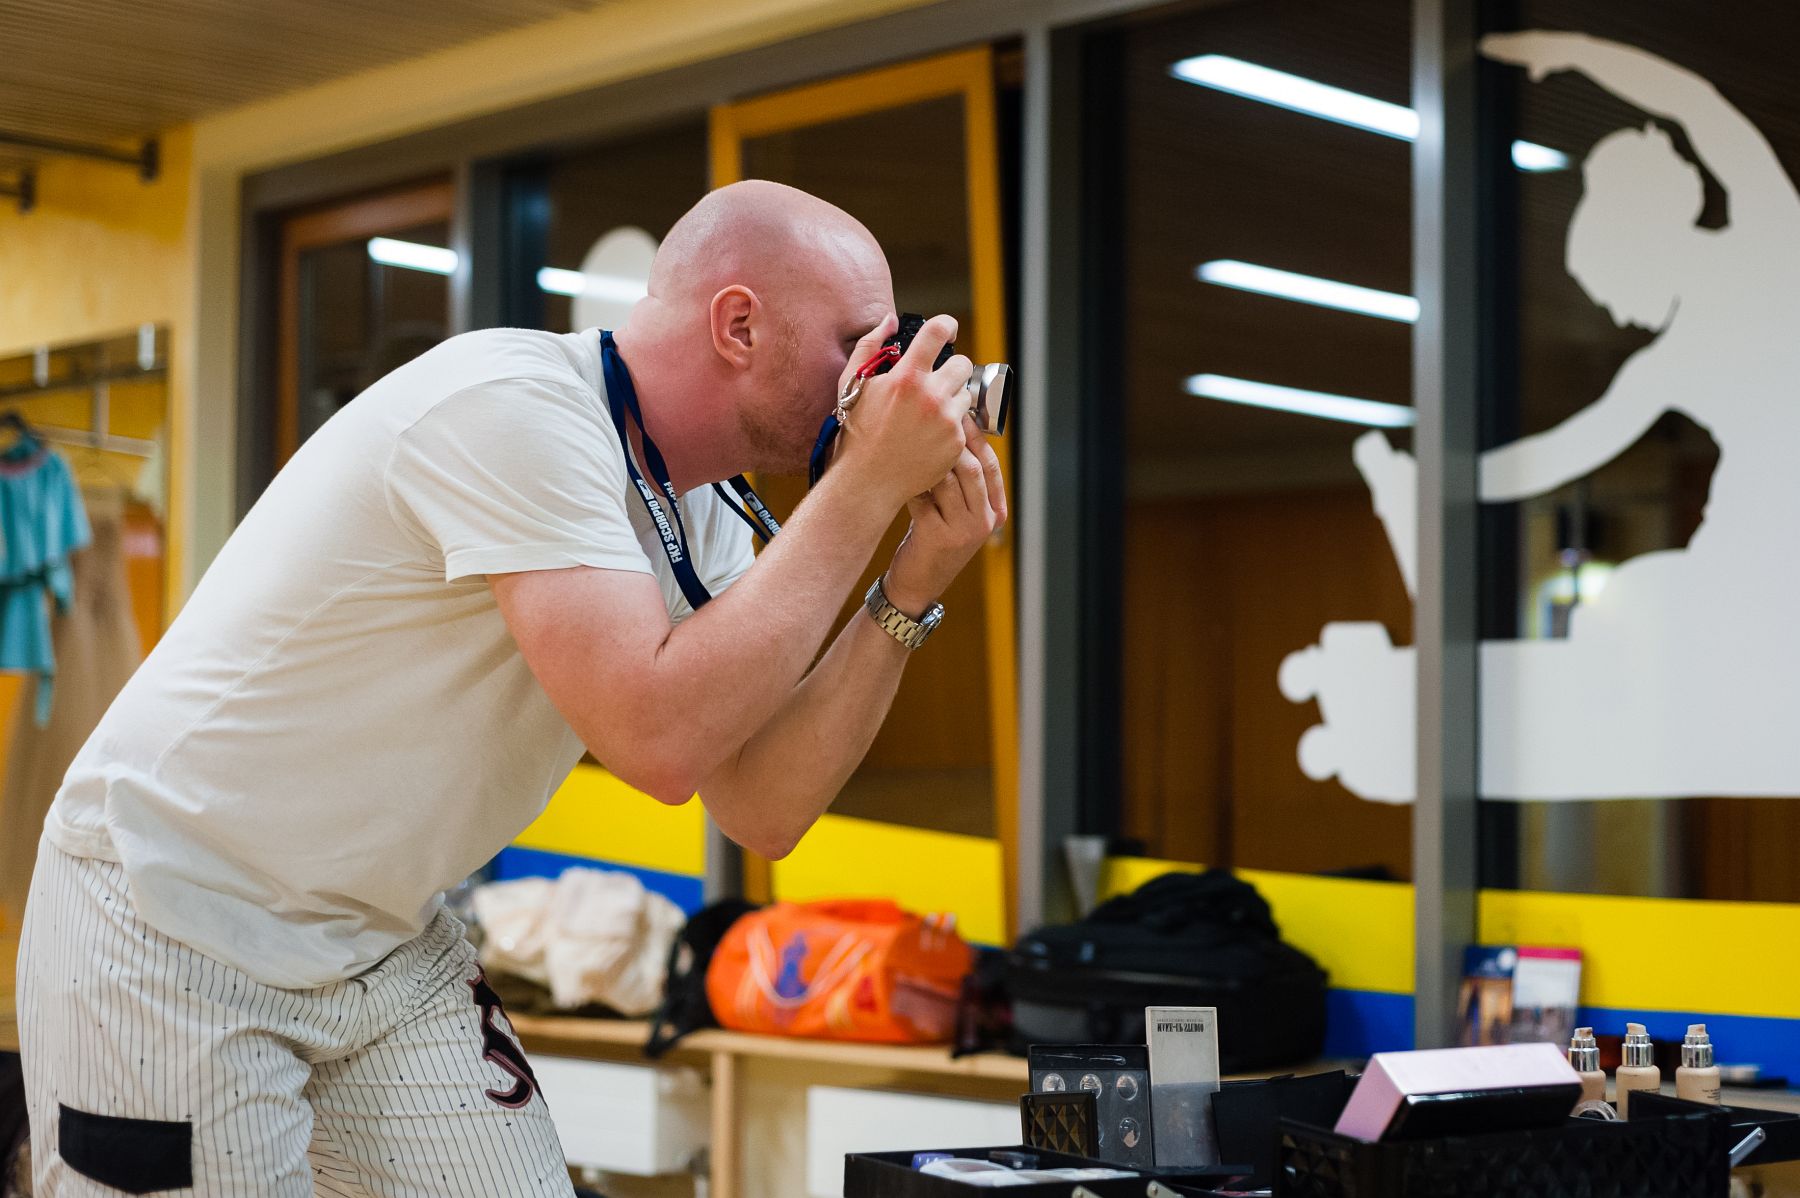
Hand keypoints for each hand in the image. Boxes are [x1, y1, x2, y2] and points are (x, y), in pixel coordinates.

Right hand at [834, 314, 974, 509]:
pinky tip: (929, 435)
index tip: (947, 331)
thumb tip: (890, 320)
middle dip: (951, 369)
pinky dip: (951, 426)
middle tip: (936, 381)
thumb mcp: (853, 383)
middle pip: (962, 364)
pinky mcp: (956, 443)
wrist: (868, 480)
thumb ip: (871, 345)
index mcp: (907, 377)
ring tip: (929, 413)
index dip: (946, 326)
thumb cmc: (857, 431)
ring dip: (952, 398)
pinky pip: (964, 424)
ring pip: (965, 394)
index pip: (938, 331)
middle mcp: (931, 396)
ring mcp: (947, 421)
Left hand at [882, 418, 1007, 613]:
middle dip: (951, 442)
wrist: (918, 584)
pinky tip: (898, 474)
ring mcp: (964, 531)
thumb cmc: (933, 540)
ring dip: (928, 461)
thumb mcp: (957, 513)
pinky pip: (924, 497)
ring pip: (949, 480)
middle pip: (973, 468)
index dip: (975, 437)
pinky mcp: (938, 536)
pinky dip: (911, 483)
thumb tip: (951, 433)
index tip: (959, 415)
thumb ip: (961, 483)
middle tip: (930, 424)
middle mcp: (984, 521)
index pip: (990, 465)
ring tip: (911, 446)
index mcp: (995, 512)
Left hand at [1480, 30, 1590, 80]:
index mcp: (1531, 41)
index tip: (1486, 44)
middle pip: (1508, 44)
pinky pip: (1521, 55)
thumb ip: (1538, 68)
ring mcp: (1532, 46)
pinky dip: (1510, 56)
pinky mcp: (1536, 53)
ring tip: (1484, 48)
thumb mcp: (1547, 62)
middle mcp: (1529, 42)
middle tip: (1479, 45)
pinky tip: (1501, 59)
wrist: (1574, 49)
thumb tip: (1534, 74)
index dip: (1499, 44)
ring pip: (1511, 48)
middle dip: (1494, 45)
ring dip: (1498, 48)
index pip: (1511, 43)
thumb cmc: (1561, 55)